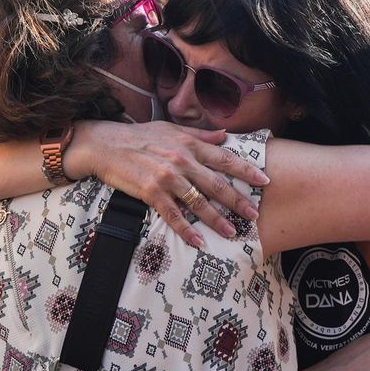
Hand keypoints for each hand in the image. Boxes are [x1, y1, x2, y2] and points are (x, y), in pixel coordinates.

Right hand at [69, 120, 270, 247]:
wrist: (105, 144)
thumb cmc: (139, 136)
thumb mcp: (171, 128)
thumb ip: (200, 135)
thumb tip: (225, 136)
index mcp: (189, 144)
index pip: (225, 158)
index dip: (246, 170)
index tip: (264, 180)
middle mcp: (182, 160)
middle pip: (217, 184)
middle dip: (238, 201)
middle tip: (254, 215)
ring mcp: (167, 178)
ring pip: (199, 202)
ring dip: (217, 220)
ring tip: (232, 233)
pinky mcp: (151, 192)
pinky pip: (173, 215)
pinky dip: (186, 230)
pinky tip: (198, 242)